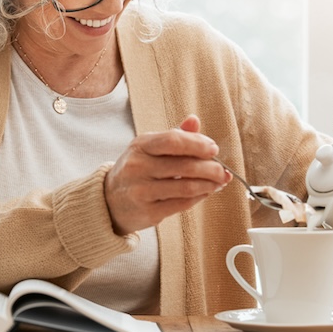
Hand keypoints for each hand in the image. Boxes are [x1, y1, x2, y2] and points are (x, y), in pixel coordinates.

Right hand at [104, 114, 229, 234]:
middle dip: (210, 168)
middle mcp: (138, 166)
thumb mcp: (150, 148)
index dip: (197, 144)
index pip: (173, 140)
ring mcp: (141, 190)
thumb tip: (194, 120)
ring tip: (218, 183)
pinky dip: (199, 198)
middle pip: (184, 166)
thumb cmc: (137, 170)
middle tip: (222, 171)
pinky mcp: (148, 211)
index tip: (214, 149)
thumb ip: (174, 135)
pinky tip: (205, 193)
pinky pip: (181, 204)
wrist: (110, 201)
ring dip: (208, 185)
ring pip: (186, 187)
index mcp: (140, 145)